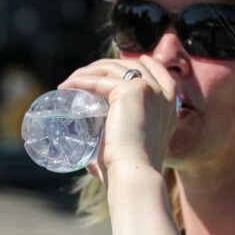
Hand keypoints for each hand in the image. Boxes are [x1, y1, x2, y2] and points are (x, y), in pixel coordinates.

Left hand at [58, 56, 176, 178]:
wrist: (134, 174)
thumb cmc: (128, 172)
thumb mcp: (129, 153)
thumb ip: (114, 151)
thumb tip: (91, 163)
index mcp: (169, 108)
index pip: (160, 73)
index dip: (145, 62)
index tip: (124, 60)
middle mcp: (163, 94)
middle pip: (132, 65)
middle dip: (105, 66)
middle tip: (83, 76)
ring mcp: (148, 89)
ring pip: (112, 69)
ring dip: (88, 72)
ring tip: (69, 83)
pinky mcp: (131, 90)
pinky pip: (99, 80)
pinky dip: (79, 82)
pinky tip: (65, 87)